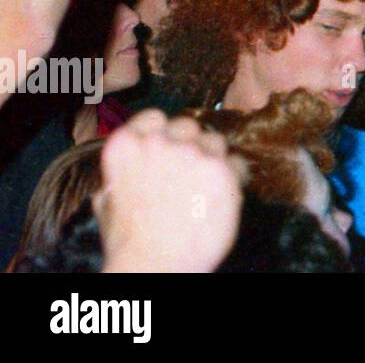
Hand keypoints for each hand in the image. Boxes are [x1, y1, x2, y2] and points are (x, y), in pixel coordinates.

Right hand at [94, 110, 242, 272]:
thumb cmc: (129, 243)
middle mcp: (159, 141)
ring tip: (204, 192)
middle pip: (188, 127)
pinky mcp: (220, 168)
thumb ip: (116, 178)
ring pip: (215, 142)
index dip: (165, 132)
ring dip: (214, 162)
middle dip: (192, 147)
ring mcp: (192, 152)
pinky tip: (221, 200)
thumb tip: (116, 178)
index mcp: (125, 145)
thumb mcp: (107, 202)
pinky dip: (234, 180)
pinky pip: (237, 163)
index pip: (153, 117)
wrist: (154, 266)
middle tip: (190, 176)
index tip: (169, 147)